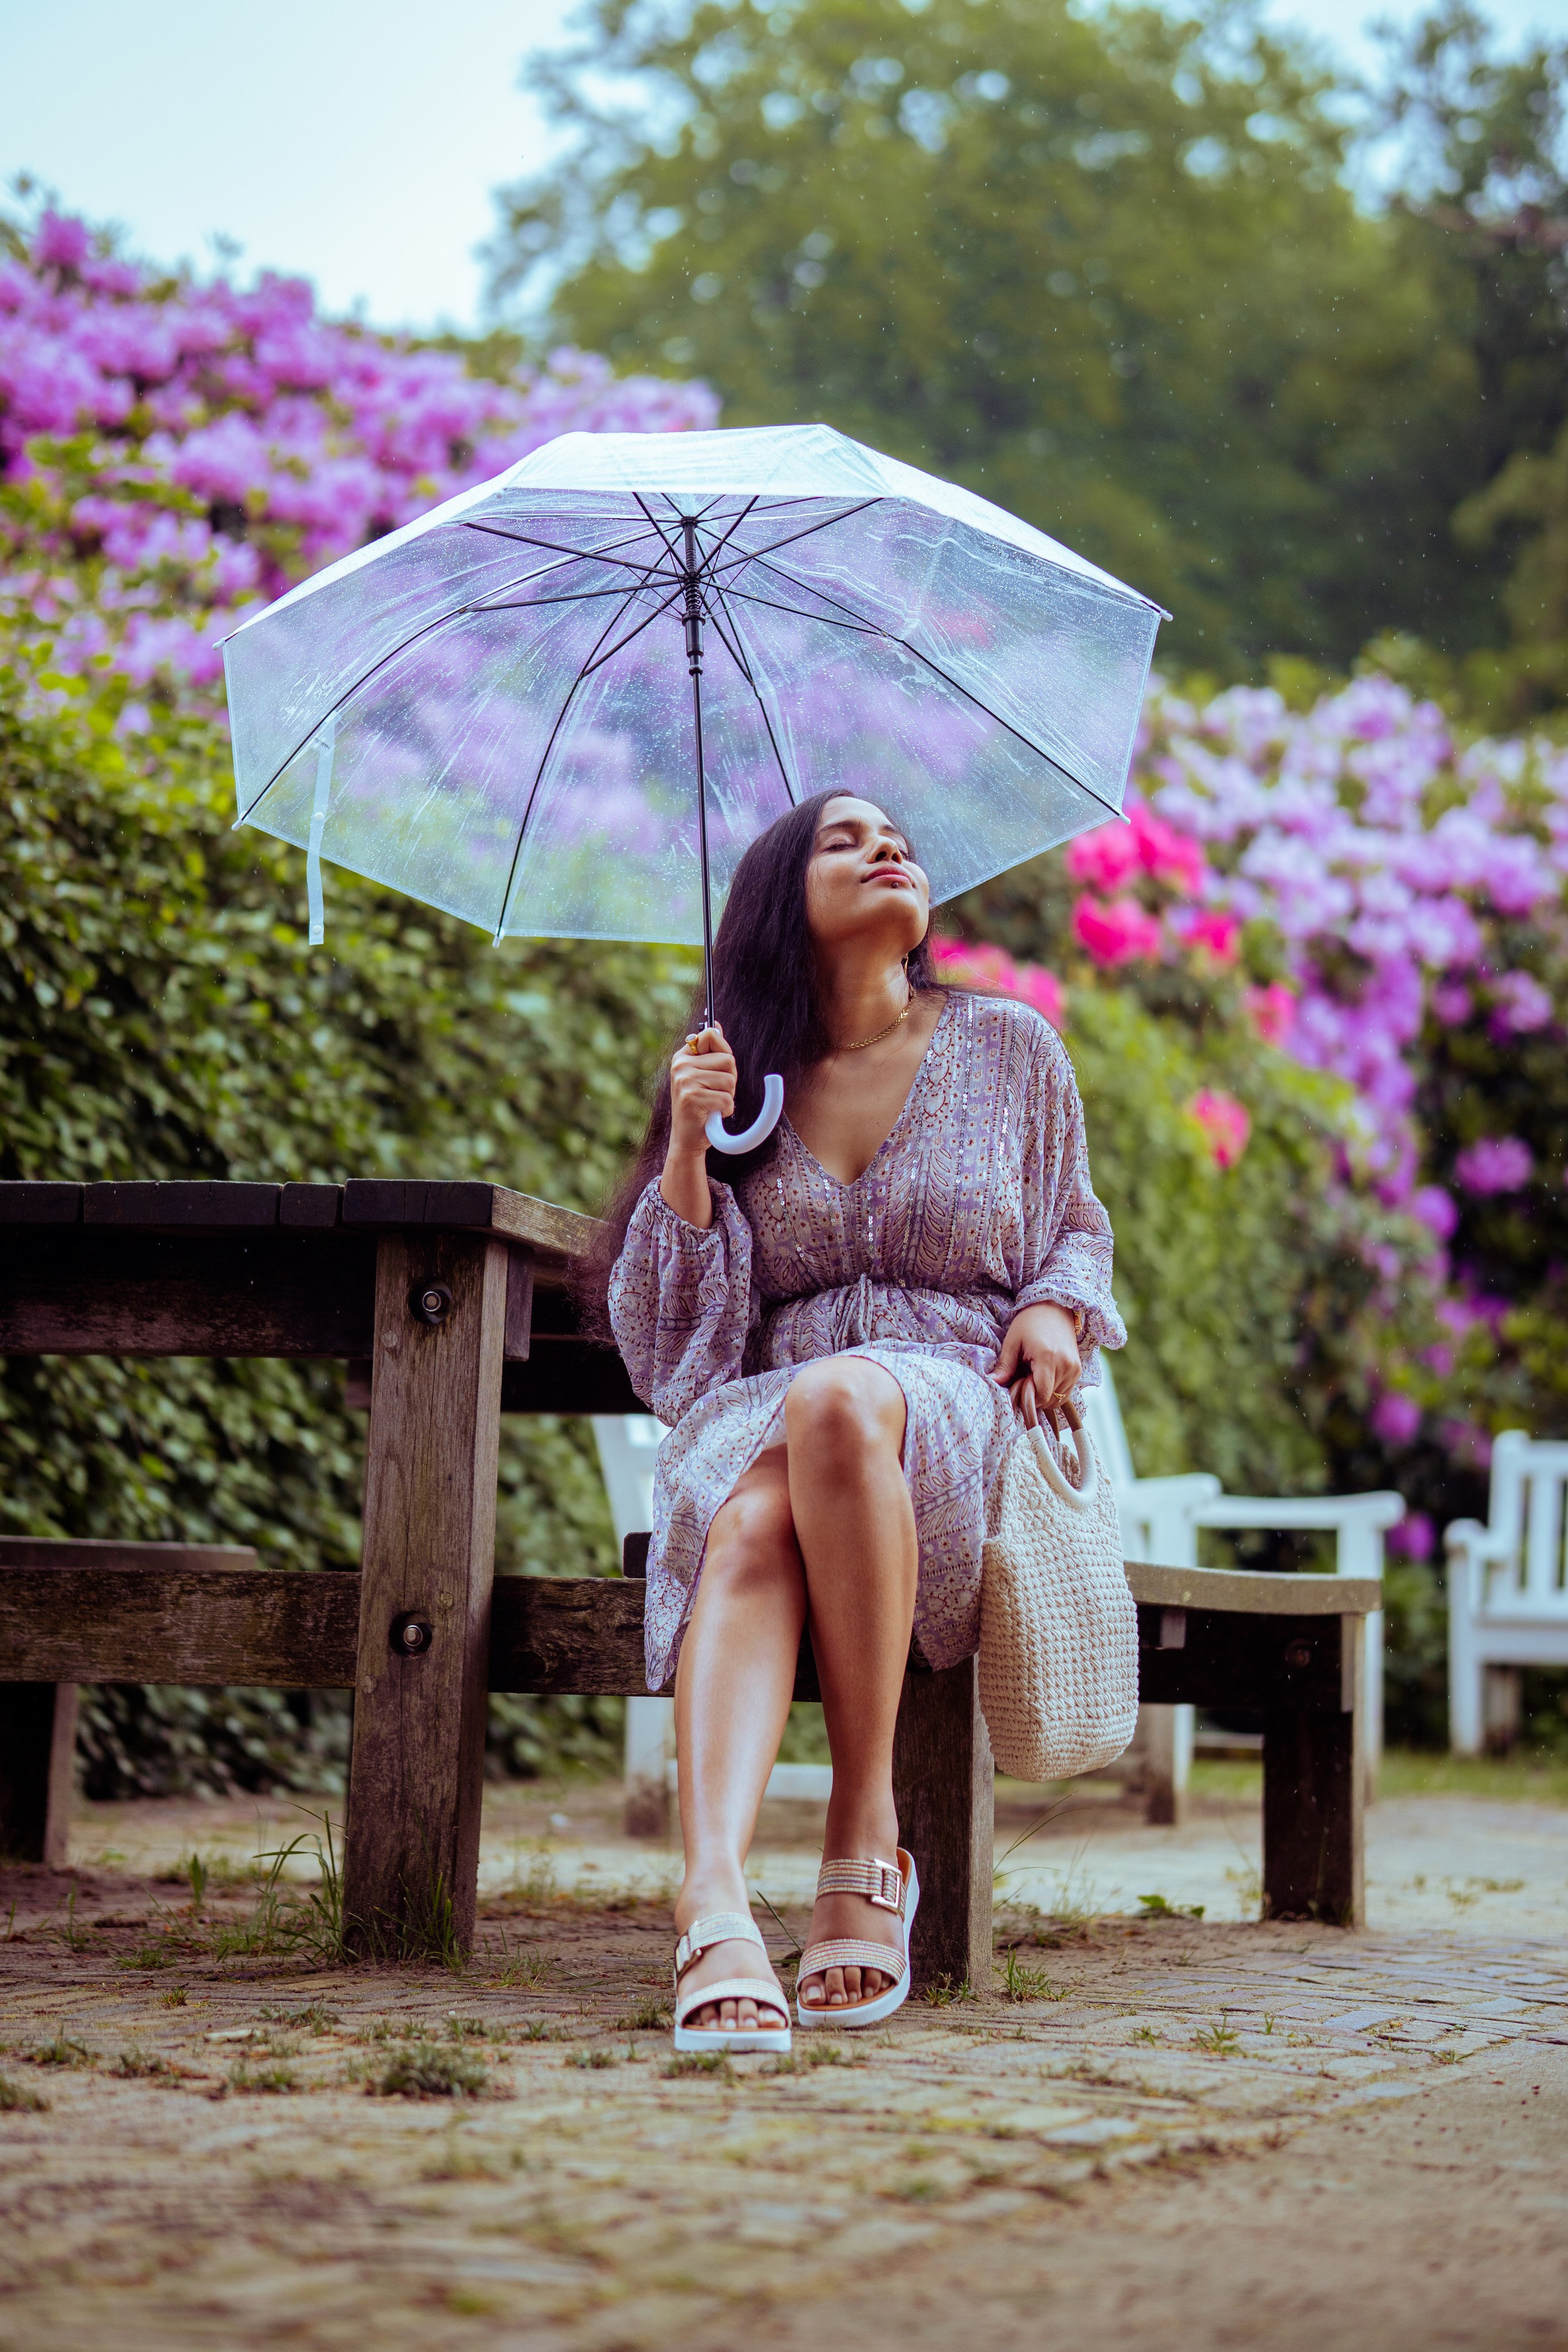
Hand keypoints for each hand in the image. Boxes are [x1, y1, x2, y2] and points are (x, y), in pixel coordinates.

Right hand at [668, 1024, 735, 1154]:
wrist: (686, 1139)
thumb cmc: (699, 1106)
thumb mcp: (701, 1075)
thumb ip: (709, 1051)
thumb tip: (716, 1024)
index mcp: (682, 1056)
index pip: (711, 1035)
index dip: (724, 1051)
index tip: (718, 1068)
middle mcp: (680, 1066)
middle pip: (727, 1059)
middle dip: (730, 1079)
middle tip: (715, 1092)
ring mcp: (684, 1081)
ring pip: (729, 1080)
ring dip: (728, 1096)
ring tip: (712, 1104)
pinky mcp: (692, 1098)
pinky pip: (727, 1099)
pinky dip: (726, 1110)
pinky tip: (712, 1114)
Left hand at [990, 1303, 1081, 1430]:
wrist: (1054, 1308)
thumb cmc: (1030, 1322)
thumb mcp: (1013, 1342)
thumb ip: (1005, 1366)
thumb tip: (992, 1383)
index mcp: (1049, 1358)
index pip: (1042, 1395)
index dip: (1027, 1398)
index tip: (1017, 1387)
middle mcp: (1066, 1365)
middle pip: (1049, 1399)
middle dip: (1033, 1397)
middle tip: (1022, 1381)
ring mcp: (1075, 1369)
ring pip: (1058, 1398)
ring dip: (1044, 1396)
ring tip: (1032, 1378)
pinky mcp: (1078, 1370)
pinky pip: (1065, 1393)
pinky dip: (1053, 1392)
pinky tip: (1042, 1379)